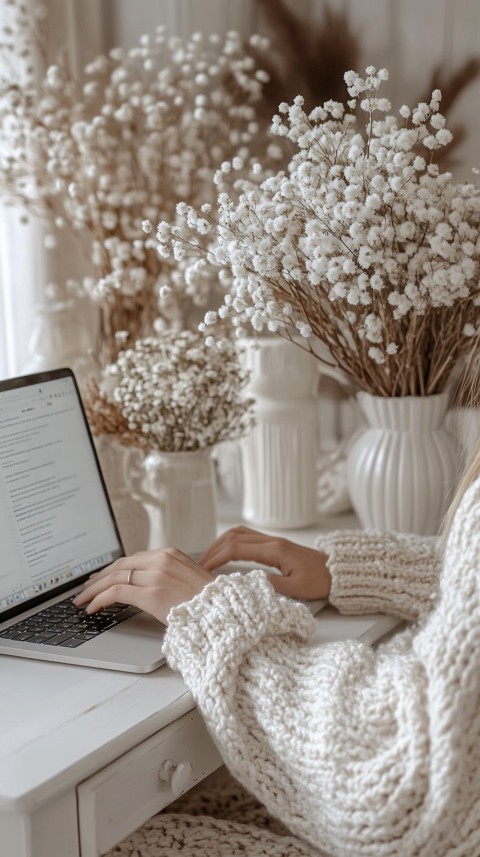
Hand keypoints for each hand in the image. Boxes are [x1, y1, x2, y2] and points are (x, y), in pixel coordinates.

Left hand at [73, 548, 212, 624]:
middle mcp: (162, 559)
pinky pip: (116, 592)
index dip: (113, 570)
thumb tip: (148, 588)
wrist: (224, 615)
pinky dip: (99, 599)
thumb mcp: (189, 583)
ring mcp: (157, 575)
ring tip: (83, 600)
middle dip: (99, 578)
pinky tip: (92, 608)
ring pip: (114, 577)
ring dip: (94, 590)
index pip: (133, 559)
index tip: (102, 579)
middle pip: (120, 565)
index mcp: (172, 554)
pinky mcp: (151, 592)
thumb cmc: (210, 606)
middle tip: (86, 589)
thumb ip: (170, 578)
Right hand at [201, 526, 330, 600]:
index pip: (237, 548)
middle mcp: (271, 541)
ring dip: (220, 543)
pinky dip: (231, 542)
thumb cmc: (320, 581)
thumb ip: (271, 585)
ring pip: (239, 533)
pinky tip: (225, 553)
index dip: (217, 558)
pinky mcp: (274, 544)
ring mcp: (273, 540)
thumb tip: (245, 584)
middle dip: (213, 549)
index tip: (203, 570)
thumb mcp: (297, 589)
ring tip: (208, 558)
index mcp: (275, 550)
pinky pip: (247, 536)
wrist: (338, 571)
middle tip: (199, 566)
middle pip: (234, 537)